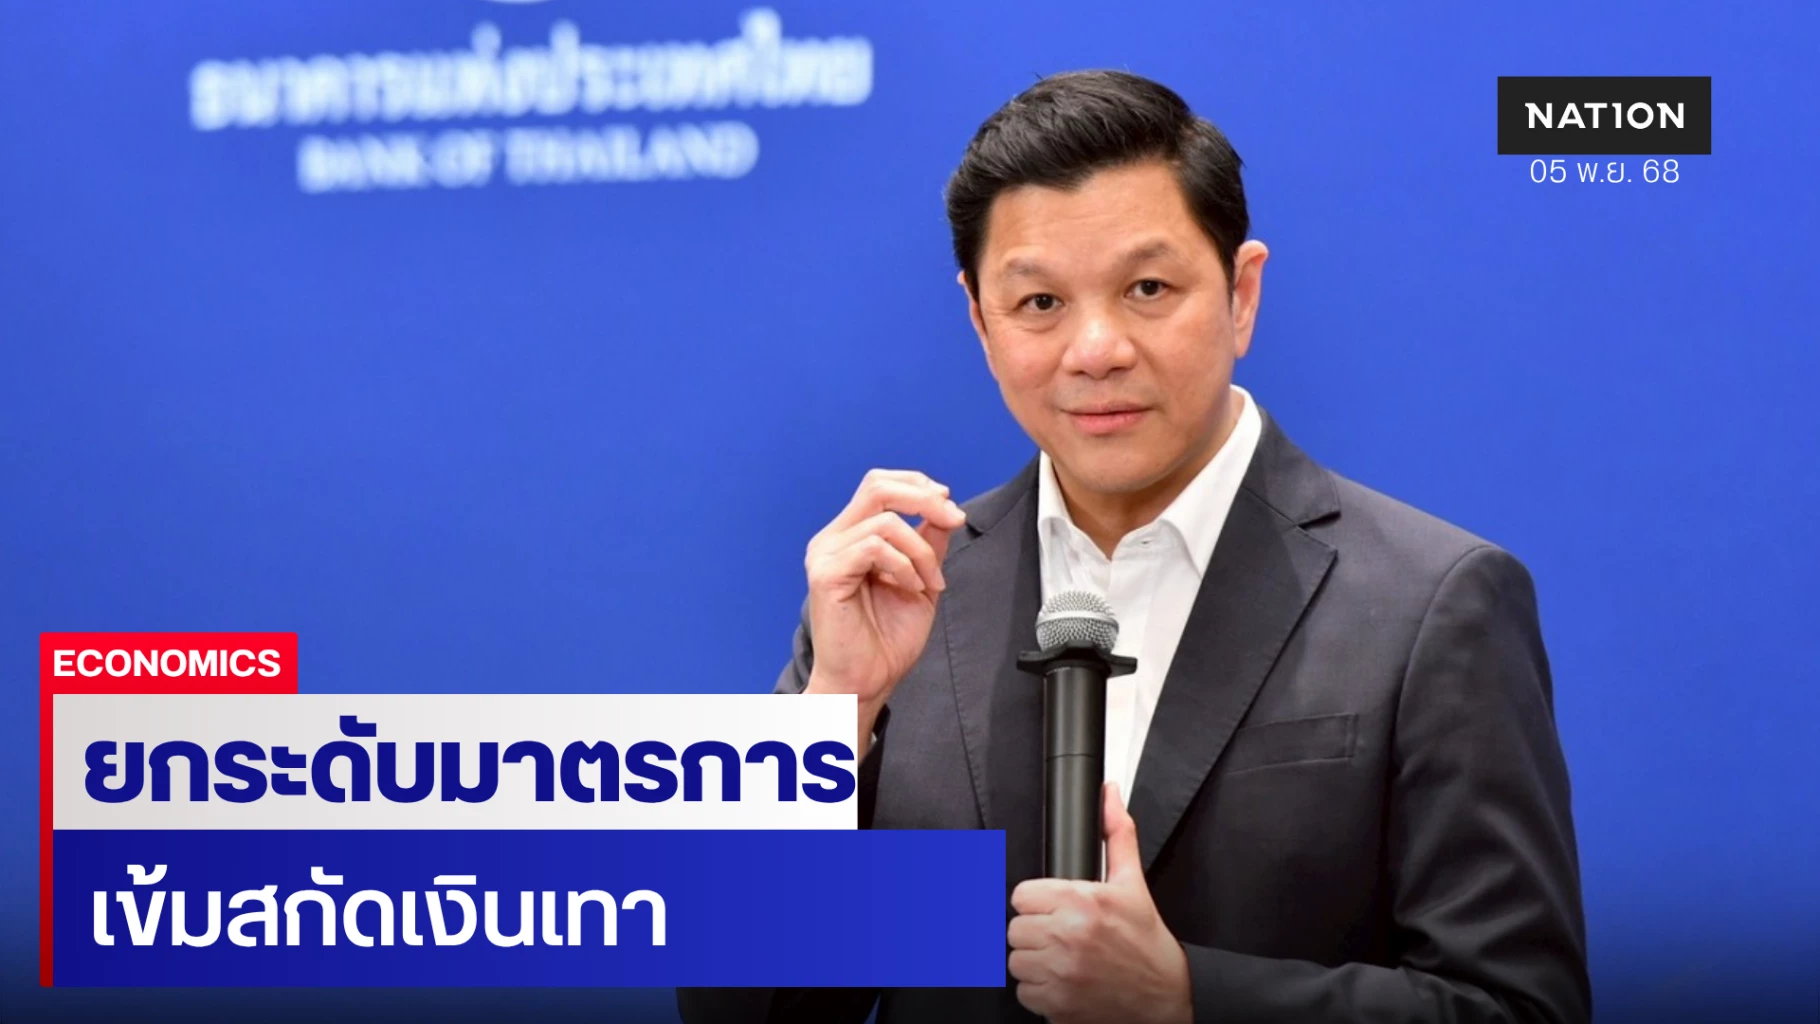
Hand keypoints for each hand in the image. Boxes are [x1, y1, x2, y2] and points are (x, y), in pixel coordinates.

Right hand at [802, 470, 965, 751]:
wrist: (866, 682)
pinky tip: (911, 588)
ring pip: (885, 521)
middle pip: (877, 486)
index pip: (879, 486)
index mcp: (850, 536)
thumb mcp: (921, 580)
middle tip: (953, 519)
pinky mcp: (826, 574)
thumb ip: (928, 544)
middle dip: (924, 498)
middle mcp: (832, 539)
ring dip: (921, 551)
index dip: (917, 486)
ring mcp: (825, 554)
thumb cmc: (887, 640)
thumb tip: (945, 509)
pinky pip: (875, 547)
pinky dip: (904, 566)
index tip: (950, 507)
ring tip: (930, 582)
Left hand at [1008, 783, 1191, 1023]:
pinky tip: (1063, 982)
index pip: (1022, 895)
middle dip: (1036, 932)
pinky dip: (1040, 992)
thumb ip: (1117, 835)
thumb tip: (1110, 795)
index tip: (1051, 909)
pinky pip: (1025, 993)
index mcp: (1082, 902)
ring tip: (1062, 959)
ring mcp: (1061, 973)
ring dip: (1035, 962)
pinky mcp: (1057, 1005)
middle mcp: (1068, 937)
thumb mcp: (1132, 884)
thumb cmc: (1148, 943)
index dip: (1037, 902)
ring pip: (1017, 961)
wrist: (1166, 997)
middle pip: (1015, 928)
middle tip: (1060, 936)